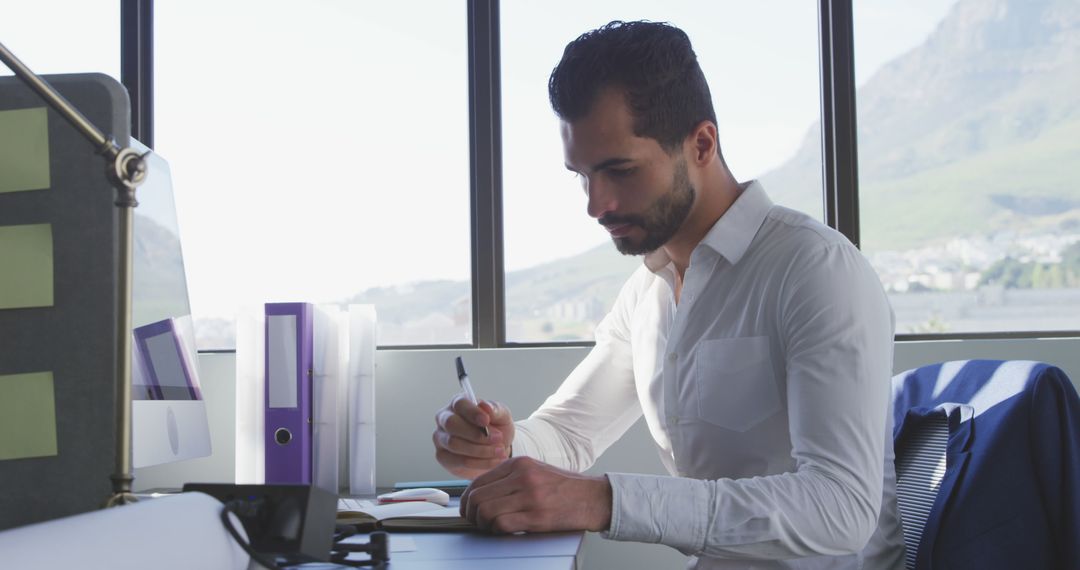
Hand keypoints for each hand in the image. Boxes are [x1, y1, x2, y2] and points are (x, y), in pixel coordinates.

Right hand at [433, 395, 514, 478]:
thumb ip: (495, 410)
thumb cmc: (496, 427)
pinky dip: (480, 462)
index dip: (472, 412)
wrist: (497, 449)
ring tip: (499, 450)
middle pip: (451, 424)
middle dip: (476, 434)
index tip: (486, 420)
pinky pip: (459, 461)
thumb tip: (485, 406)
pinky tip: (494, 460)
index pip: (459, 404)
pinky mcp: (443, 457)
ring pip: (455, 444)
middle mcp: (444, 418)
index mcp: (458, 403)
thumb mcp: (502, 416)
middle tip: (498, 438)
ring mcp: (441, 438)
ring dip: (480, 450)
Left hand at [460, 456, 611, 533]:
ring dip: (483, 524)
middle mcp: (522, 476)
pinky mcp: (537, 516)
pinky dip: (497, 531)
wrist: (594, 498)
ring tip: (491, 527)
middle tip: (476, 522)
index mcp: (519, 464)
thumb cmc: (565, 488)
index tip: (468, 509)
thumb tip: (481, 493)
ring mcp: (529, 496)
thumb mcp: (535, 471)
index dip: (467, 499)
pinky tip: (504, 531)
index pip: (478, 481)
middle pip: (477, 497)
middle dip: (470, 514)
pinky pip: (502, 524)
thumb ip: (509, 478)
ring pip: (485, 511)